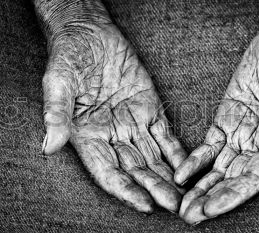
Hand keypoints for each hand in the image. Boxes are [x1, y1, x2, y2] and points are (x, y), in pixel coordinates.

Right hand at [41, 21, 186, 212]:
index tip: (144, 204)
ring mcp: (133, 123)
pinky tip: (189, 167)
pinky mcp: (150, 109)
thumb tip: (49, 145)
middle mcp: (112, 135)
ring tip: (185, 195)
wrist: (90, 34)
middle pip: (136, 169)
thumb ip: (57, 113)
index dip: (125, 190)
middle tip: (175, 206)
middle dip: (155, 189)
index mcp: (88, 135)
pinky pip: (166, 135)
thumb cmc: (69, 56)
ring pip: (153, 157)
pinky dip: (177, 151)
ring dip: (169, 177)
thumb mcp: (58, 81)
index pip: (108, 171)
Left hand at [174, 30, 258, 223]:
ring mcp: (239, 134)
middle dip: (211, 199)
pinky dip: (194, 160)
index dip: (234, 194)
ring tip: (181, 206)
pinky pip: (207, 145)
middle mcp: (257, 144)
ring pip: (217, 168)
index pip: (255, 177)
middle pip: (232, 179)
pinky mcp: (224, 120)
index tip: (212, 208)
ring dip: (199, 187)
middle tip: (188, 217)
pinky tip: (180, 175)